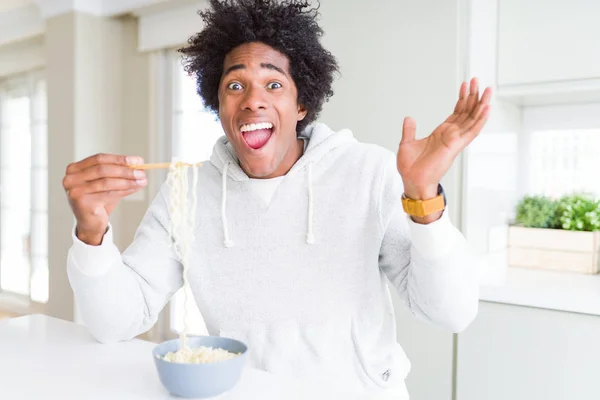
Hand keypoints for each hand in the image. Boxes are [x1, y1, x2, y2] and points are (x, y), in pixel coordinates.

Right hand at [62, 154, 146, 244]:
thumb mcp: (110, 184)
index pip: (99, 158)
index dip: (120, 159)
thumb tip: (140, 167)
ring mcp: (74, 190)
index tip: (138, 161)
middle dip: (125, 170)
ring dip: (127, 181)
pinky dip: (123, 190)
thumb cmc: (99, 202)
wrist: (91, 223)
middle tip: (141, 172)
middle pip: (103, 169)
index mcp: (74, 169)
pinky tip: (133, 188)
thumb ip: (121, 174)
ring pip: (106, 182)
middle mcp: (70, 178)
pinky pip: (107, 193)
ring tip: (141, 181)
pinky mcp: (82, 202)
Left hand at [397, 78, 491, 200]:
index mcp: (441, 133)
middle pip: (467, 112)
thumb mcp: (407, 143)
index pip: (456, 112)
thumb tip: (409, 118)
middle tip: (476, 80)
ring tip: (487, 89)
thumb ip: (410, 130)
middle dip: (472, 96)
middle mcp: (451, 135)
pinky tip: (487, 108)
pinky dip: (480, 119)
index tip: (465, 84)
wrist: (412, 181)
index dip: (462, 99)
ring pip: (473, 119)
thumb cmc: (411, 167)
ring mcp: (455, 140)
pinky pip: (472, 131)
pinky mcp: (456, 146)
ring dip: (481, 104)